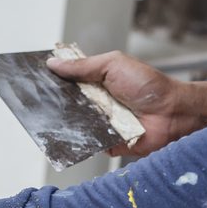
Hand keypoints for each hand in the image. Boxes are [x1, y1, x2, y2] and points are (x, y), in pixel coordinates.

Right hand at [47, 50, 206, 156]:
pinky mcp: (105, 142)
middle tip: (38, 102)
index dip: (53, 81)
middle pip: (67, 105)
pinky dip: (81, 141)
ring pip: (74, 125)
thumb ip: (83, 66)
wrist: (171, 114)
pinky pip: (86, 143)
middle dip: (54, 103)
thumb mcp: (113, 66)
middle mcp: (96, 103)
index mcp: (96, 82)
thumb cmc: (148, 85)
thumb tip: (53, 64)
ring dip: (66, 122)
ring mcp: (100, 124)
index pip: (68, 82)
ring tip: (50, 118)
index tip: (35, 80)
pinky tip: (70, 137)